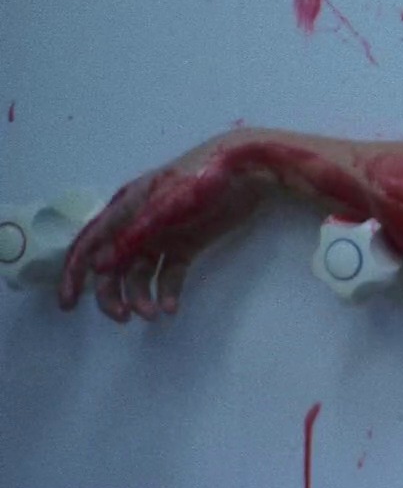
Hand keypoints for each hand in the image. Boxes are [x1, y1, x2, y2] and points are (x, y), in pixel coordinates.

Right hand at [58, 131, 268, 320]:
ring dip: (140, 296)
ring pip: (139, 274)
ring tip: (152, 314)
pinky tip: (171, 308)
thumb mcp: (164, 208)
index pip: (89, 244)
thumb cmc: (201, 179)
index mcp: (125, 208)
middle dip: (111, 294)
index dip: (74, 273)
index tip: (67, 303)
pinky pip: (168, 274)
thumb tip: (96, 268)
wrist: (250, 170)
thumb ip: (132, 238)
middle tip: (122, 317)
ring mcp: (163, 235)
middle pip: (112, 265)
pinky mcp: (187, 244)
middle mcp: (138, 224)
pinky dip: (166, 292)